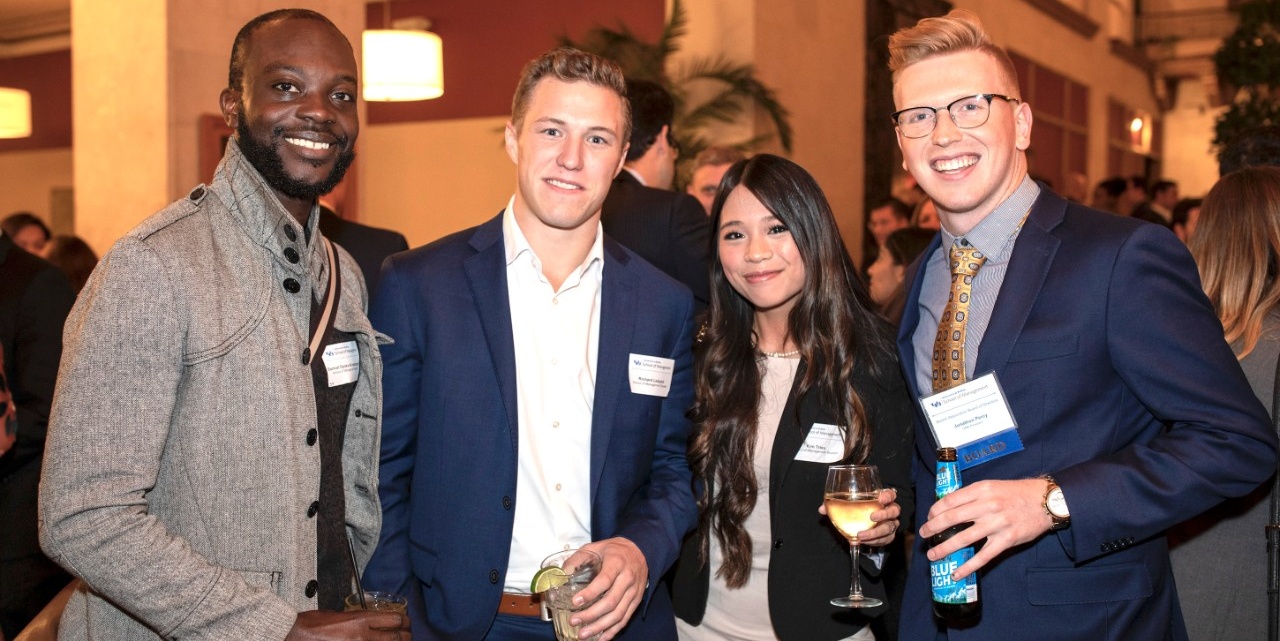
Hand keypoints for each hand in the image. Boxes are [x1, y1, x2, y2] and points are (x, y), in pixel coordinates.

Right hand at [285, 609, 410, 639]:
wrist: (294, 636)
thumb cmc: (311, 624)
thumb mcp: (337, 614)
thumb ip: (356, 619)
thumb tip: (367, 622)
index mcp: (360, 620)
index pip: (395, 619)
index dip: (404, 621)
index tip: (406, 622)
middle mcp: (363, 636)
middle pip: (397, 638)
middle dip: (405, 636)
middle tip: (407, 635)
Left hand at [571, 537, 647, 639]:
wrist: (641, 551)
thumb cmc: (615, 550)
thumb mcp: (596, 547)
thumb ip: (578, 558)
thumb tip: (562, 572)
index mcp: (617, 563)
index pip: (604, 581)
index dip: (590, 593)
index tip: (575, 602)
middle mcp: (627, 579)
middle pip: (610, 602)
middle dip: (591, 615)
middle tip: (574, 620)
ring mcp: (633, 592)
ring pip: (618, 614)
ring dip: (600, 627)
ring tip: (583, 634)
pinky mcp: (636, 601)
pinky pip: (625, 619)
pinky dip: (613, 630)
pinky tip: (601, 638)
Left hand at [817, 488, 901, 546]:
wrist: (862, 527)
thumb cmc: (857, 510)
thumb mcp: (846, 506)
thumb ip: (835, 506)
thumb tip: (822, 509)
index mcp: (881, 499)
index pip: (891, 494)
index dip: (888, 496)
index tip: (880, 498)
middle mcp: (889, 511)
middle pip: (894, 510)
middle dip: (884, 514)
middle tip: (872, 517)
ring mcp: (890, 524)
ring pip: (890, 527)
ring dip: (876, 532)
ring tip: (862, 535)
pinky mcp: (888, 536)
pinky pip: (886, 539)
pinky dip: (875, 541)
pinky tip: (864, 541)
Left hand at [917, 478, 1053, 580]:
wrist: (1045, 501)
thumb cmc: (1016, 493)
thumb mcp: (992, 486)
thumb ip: (972, 495)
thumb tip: (948, 506)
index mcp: (981, 490)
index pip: (950, 500)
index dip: (935, 510)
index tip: (929, 517)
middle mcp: (987, 506)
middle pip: (952, 519)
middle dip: (933, 528)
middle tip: (924, 534)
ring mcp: (997, 524)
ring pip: (963, 538)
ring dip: (944, 548)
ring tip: (933, 555)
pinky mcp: (1007, 540)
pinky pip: (983, 556)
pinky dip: (968, 566)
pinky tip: (956, 573)